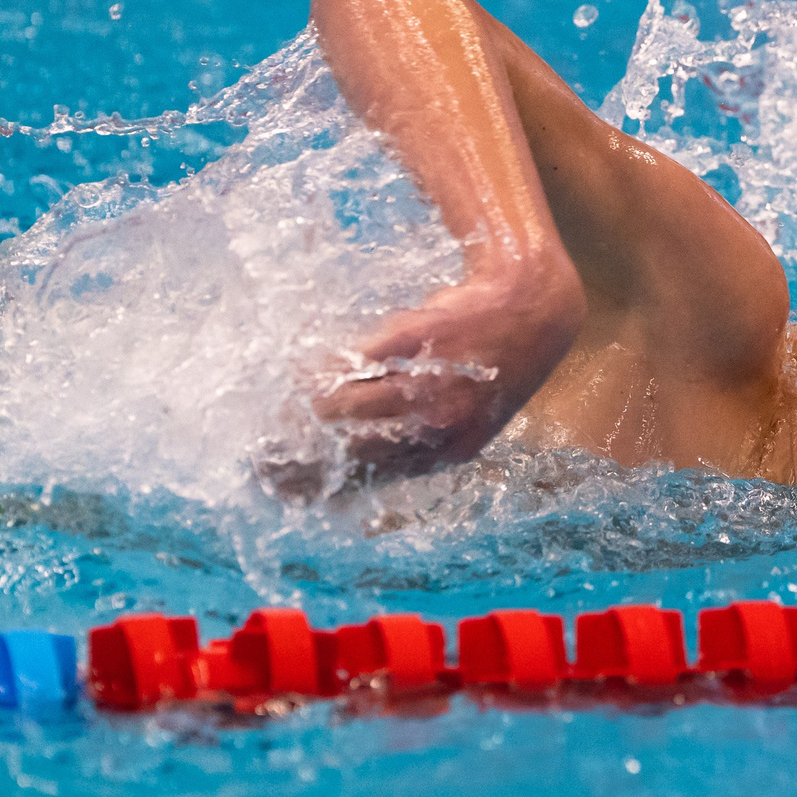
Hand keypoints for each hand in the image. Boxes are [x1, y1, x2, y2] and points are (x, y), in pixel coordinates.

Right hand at [294, 265, 585, 489]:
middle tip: (262, 458)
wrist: (534, 304)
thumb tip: (357, 466)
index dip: (323, 486)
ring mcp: (430, 380)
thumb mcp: (465, 416)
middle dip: (303, 456)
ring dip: (306, 410)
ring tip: (279, 408)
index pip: (375, 478)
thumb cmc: (492, 363)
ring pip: (350, 407)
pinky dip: (325, 369)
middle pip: (354, 449)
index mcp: (449, 450)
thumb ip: (415, 439)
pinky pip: (360, 362)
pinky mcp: (419, 338)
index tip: (282, 491)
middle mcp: (440, 424)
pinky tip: (303, 371)